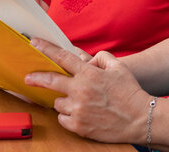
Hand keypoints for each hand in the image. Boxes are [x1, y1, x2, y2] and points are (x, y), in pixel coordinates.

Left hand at [25, 38, 150, 142]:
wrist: (140, 119)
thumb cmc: (130, 92)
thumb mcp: (119, 67)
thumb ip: (101, 58)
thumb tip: (86, 60)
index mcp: (89, 74)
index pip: (62, 57)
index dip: (46, 48)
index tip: (34, 43)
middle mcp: (81, 91)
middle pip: (50, 81)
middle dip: (36, 78)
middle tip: (28, 77)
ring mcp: (78, 109)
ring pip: (58, 102)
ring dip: (64, 101)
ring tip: (79, 102)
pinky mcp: (79, 126)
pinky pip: (62, 119)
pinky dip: (68, 116)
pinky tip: (80, 114)